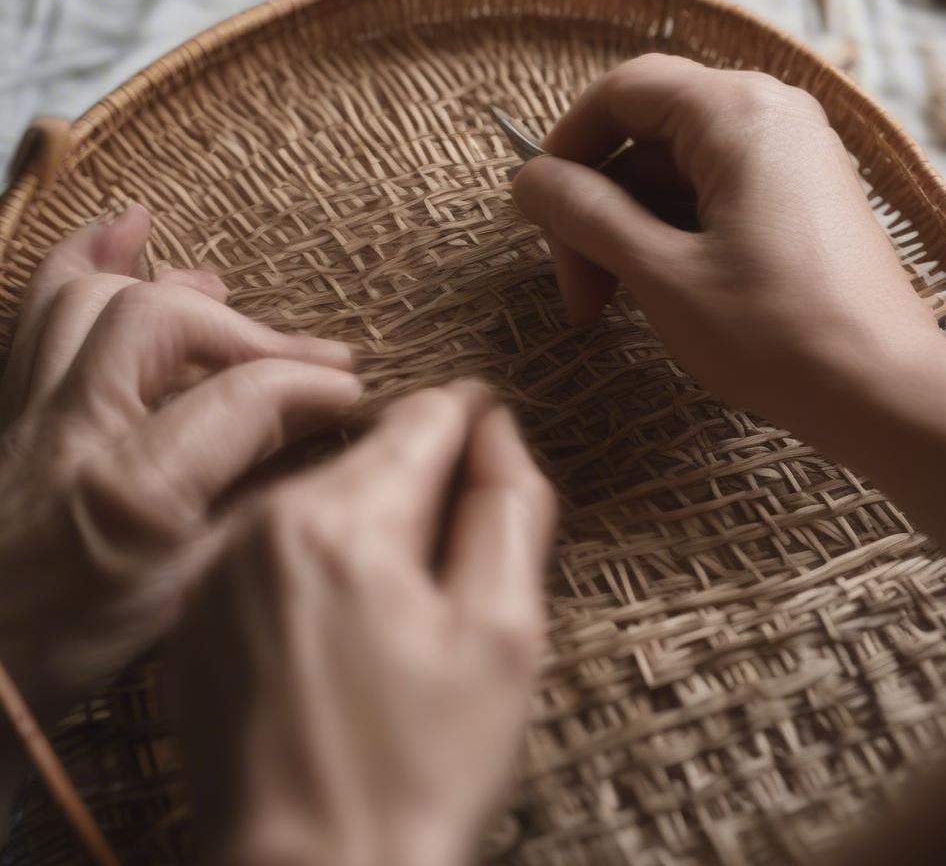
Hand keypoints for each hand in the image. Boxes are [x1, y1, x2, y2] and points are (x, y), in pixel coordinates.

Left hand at [0, 204, 358, 738]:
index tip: (352, 394)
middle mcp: (72, 430)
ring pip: (93, 300)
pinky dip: (78, 260)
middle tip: (315, 358)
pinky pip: (34, 312)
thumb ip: (253, 512)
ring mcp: (30, 410)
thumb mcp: (189, 598)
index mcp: (130, 491)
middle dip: (256, 334)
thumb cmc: (67, 652)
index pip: (242, 398)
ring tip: (224, 283)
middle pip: (166, 323)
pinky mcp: (9, 407)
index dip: (312, 384)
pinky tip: (121, 228)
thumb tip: (318, 450)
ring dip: (170, 284)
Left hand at [169, 382, 555, 865]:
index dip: (472, 415)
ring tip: (410, 597)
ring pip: (320, 497)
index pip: (424, 417)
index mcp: (346, 524)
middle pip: (369, 455)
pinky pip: (274, 548)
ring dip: (371, 517)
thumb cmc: (420, 770)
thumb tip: (495, 428)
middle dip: (425, 476)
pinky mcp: (196, 616)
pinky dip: (319, 558)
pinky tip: (349, 628)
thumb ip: (508, 508)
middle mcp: (264, 528)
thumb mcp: (504, 635)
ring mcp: (218, 573)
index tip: (492, 422)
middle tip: (467, 544)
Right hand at [512, 53, 943, 422]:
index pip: (622, 91)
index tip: (540, 209)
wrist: (885, 393)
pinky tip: (659, 292)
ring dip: (630, 230)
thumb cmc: (774, 334)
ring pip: (676, 171)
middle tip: (578, 288)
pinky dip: (672, 234)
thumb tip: (528, 179)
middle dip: (598, 208)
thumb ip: (584, 214)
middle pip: (647, 136)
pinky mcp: (801, 198)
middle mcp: (771, 115)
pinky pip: (714, 195)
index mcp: (737, 113)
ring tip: (611, 303)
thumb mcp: (659, 272)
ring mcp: (792, 156)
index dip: (567, 144)